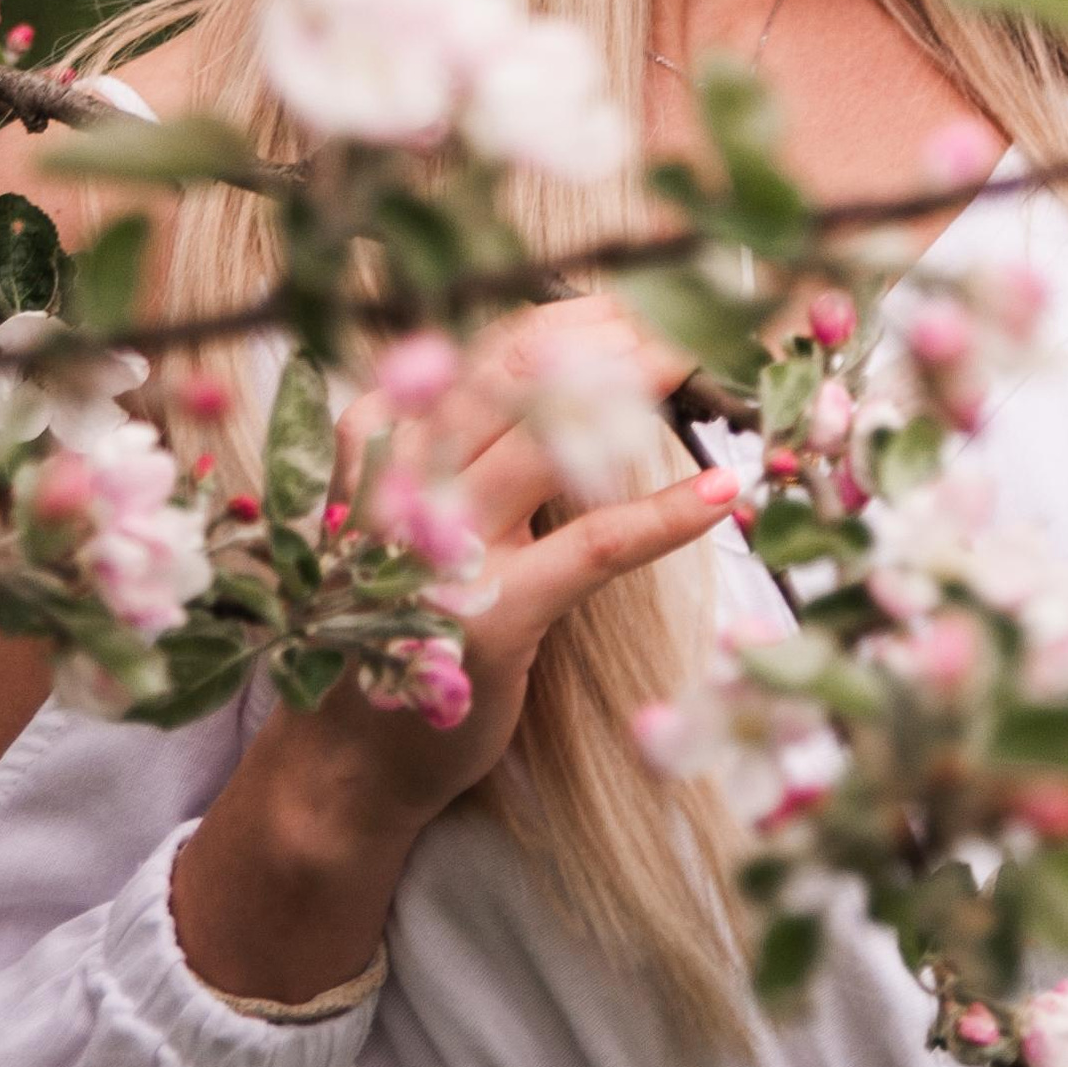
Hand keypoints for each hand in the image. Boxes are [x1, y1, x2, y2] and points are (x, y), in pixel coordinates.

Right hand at [293, 293, 725, 828]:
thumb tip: (564, 374)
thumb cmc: (392, 629)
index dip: (568, 319)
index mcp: (381, 446)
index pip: (484, 351)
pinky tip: (723, 492)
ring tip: (704, 371)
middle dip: (608, 337)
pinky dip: (665, 513)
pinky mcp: (494, 618)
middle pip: (517, 375)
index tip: (635, 301)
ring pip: (550, 440)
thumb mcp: (399, 519)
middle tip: (681, 321)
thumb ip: (453, 451)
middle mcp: (406, 484)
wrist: (344, 765)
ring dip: (638, 396)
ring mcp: (447, 551)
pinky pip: (592, 547)